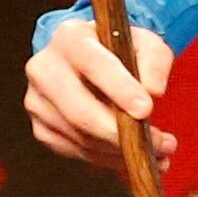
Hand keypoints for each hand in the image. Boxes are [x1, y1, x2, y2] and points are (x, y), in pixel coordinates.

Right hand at [25, 14, 177, 168]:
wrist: (89, 62)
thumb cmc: (118, 51)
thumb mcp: (145, 43)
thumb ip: (155, 61)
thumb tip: (153, 91)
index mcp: (69, 38)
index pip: (92, 64)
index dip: (119, 89)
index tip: (146, 110)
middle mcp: (45, 68)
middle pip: (80, 111)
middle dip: (121, 134)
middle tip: (159, 144)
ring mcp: (38, 101)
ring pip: (81, 137)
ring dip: (122, 151)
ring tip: (158, 152)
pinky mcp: (42, 127)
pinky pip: (77, 151)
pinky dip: (109, 158)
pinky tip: (133, 155)